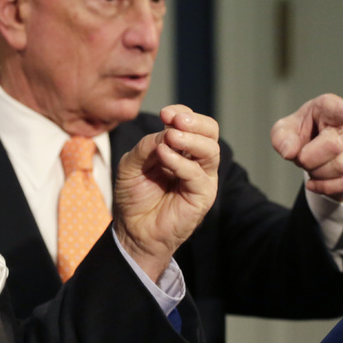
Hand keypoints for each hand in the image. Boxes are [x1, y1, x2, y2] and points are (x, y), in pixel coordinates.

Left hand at [113, 105, 219, 281]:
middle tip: (175, 121)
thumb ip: (146, 146)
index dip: (181, 113)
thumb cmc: (133, 195)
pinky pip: (197, 174)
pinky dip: (181, 162)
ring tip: (171, 137)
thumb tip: (166, 132)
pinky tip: (164, 156)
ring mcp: (202, 177)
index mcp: (180, 147)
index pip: (192, 122)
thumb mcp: (131, 163)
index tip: (164, 113)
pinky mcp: (202, 196)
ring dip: (190, 140)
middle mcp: (195, 160)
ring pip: (210, 150)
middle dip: (194, 122)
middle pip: (210, 131)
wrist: (132, 229)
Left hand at [270, 93, 342, 204]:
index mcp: (328, 107)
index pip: (342, 111)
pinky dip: (328, 187)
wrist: (315, 149)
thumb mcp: (283, 132)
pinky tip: (315, 184)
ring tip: (313, 165)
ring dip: (318, 173)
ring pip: (342, 167)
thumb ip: (281, 139)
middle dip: (309, 159)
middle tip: (303, 157)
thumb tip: (290, 152)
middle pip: (334, 146)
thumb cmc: (301, 134)